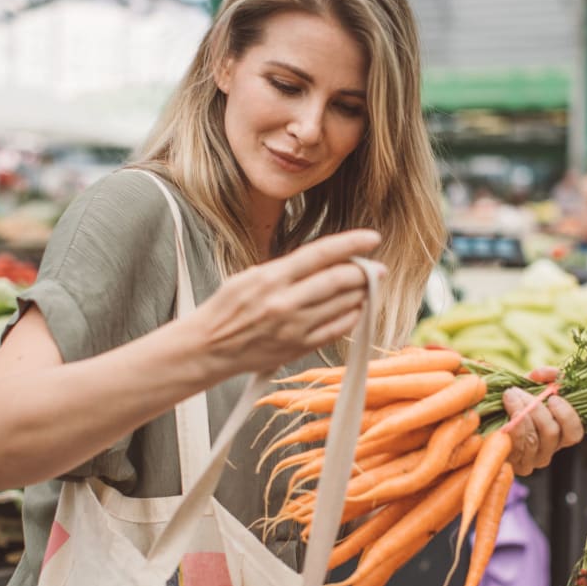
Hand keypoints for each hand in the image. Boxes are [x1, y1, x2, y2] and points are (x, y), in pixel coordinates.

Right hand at [181, 229, 383, 376]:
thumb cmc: (227, 308)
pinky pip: (337, 330)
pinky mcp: (299, 347)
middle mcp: (285, 302)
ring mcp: (294, 327)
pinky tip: (356, 309)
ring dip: (361, 294)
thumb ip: (287, 268)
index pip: (320, 254)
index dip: (351, 243)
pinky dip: (352, 317)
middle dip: (364, 272)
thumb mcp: (251, 276)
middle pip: (338, 281)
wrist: (209, 347)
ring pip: (343, 305)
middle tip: (377, 268)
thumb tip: (324, 260)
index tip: (372, 238)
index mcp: (271, 278)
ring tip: (367, 287)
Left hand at [501, 367, 583, 474]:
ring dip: (520, 413)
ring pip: (533, 439)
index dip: (567, 415)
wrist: (484, 421)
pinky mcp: (515, 465)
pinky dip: (511, 427)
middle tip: (518, 391)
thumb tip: (544, 374)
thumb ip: (545, 376)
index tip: (553, 398)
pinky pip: (516, 446)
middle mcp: (548, 450)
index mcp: (559, 434)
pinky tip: (504, 413)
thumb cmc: (513, 402)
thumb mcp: (531, 386)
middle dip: (535, 408)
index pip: (574, 432)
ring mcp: (531, 460)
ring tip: (509, 395)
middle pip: (551, 432)